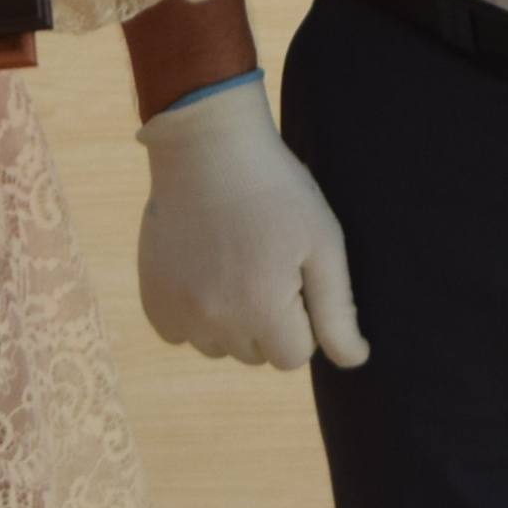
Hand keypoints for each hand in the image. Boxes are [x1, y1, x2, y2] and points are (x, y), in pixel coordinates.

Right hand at [136, 81, 364, 368]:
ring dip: (230, 320)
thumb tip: (355, 361)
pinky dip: (193, 315)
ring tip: (235, 263)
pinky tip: (204, 271)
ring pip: (217, 347)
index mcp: (262, 310)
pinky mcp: (152, 298)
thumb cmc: (276, 190)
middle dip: (267, 320)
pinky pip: (178, 333)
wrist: (207, 146)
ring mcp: (178, 310)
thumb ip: (337, 311)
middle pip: (255, 355)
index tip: (294, 275)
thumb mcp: (323, 241)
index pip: (293, 357)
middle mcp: (215, 320)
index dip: (301, 318)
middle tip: (264, 262)